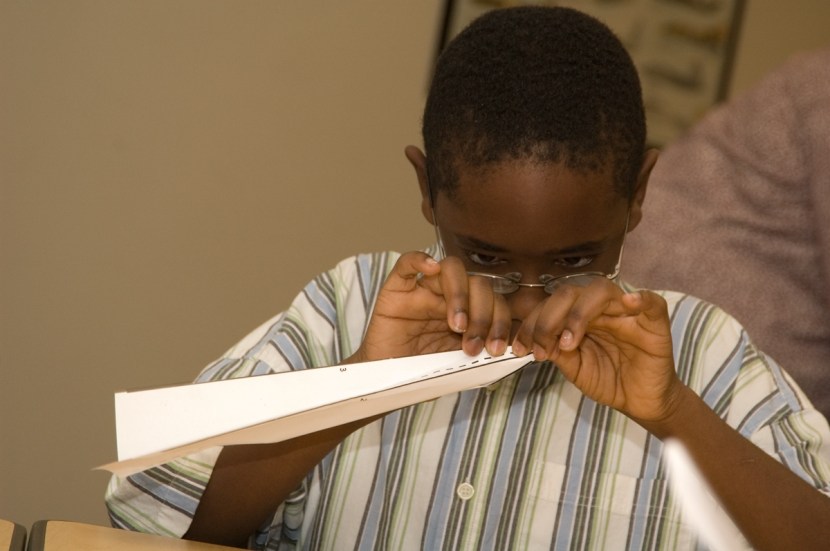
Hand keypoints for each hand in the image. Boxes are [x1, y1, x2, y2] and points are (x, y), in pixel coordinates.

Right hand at [353, 251, 511, 362]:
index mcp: (470, 314)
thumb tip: (513, 351)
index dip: (502, 322)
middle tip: (474, 345)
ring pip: (451, 270)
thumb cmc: (420, 374)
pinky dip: (420, 260)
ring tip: (457, 326)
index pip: (495, 302)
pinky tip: (431, 269)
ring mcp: (423, 290)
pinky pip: (407, 263)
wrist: (385, 383)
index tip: (498, 349)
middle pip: (478, 285)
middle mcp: (449, 297)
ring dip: (460, 296)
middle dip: (483, 316)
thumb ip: (481, 354)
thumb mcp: (458, 366)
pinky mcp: (396, 290)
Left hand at [512, 280, 680, 421]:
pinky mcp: (654, 323)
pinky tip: (629, 302)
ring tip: (570, 342)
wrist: (639, 401)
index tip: (521, 347)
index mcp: (579, 316)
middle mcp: (601, 308)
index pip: (552, 305)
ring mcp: (627, 313)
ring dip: (579, 313)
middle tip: (543, 347)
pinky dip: (641, 299)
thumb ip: (557, 351)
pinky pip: (651, 302)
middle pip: (570, 293)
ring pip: (601, 291)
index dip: (533, 323)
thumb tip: (534, 340)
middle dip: (548, 318)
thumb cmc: (608, 380)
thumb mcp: (574, 368)